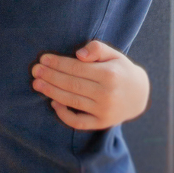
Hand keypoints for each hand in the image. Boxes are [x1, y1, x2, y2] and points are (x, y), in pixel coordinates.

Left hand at [30, 40, 149, 129]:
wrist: (139, 95)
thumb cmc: (121, 70)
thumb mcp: (114, 54)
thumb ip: (97, 48)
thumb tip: (78, 54)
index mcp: (110, 75)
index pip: (77, 69)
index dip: (58, 64)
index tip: (43, 59)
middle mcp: (107, 94)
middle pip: (72, 85)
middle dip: (50, 77)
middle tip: (35, 71)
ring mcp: (104, 111)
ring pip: (72, 101)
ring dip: (52, 92)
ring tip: (37, 84)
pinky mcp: (101, 124)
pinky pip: (78, 122)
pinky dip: (64, 114)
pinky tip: (53, 102)